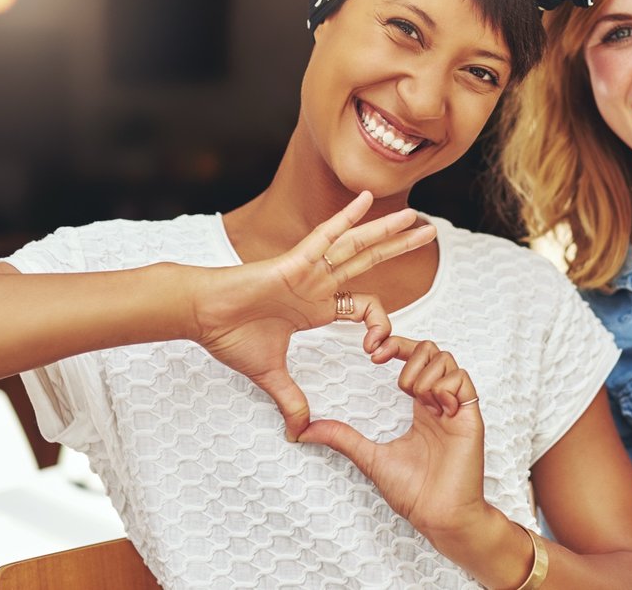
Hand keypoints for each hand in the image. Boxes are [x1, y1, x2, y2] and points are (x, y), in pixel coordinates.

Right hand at [192, 191, 436, 439]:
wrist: (201, 315)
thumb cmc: (229, 335)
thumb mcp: (270, 375)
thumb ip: (290, 399)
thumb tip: (299, 432)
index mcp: (318, 307)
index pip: (366, 307)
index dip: (380, 326)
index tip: (376, 352)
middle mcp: (319, 284)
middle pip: (370, 261)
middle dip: (400, 247)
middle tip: (430, 232)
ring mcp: (308, 270)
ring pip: (357, 246)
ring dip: (387, 231)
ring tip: (416, 216)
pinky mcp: (293, 261)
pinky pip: (325, 236)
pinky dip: (346, 218)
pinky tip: (368, 199)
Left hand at [299, 337, 487, 538]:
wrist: (438, 515)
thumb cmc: (413, 492)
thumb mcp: (369, 457)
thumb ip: (343, 438)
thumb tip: (306, 430)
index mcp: (420, 407)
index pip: (412, 359)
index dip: (394, 346)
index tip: (370, 352)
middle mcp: (439, 403)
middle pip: (431, 351)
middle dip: (407, 351)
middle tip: (386, 368)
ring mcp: (456, 408)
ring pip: (447, 360)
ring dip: (424, 373)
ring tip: (416, 399)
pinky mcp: (470, 418)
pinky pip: (462, 381)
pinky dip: (444, 387)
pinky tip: (436, 409)